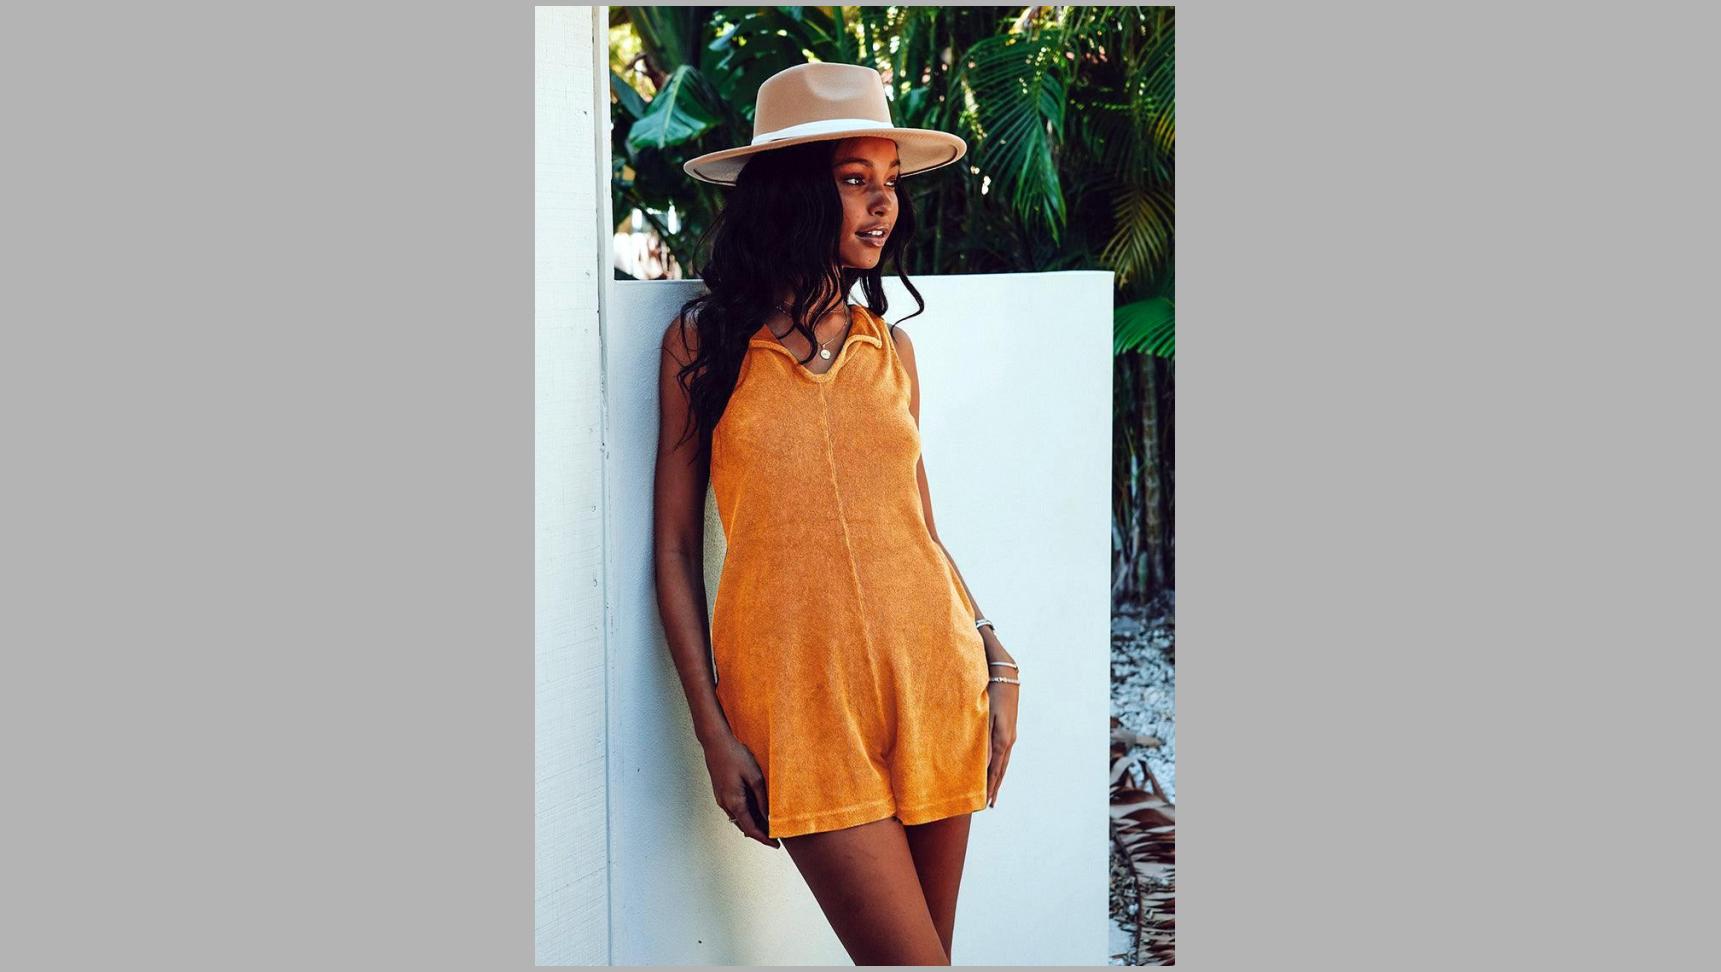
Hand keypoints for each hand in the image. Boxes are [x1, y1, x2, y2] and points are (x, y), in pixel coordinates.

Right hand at [701, 732, 779, 847]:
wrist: (715, 742)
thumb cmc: (735, 756)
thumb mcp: (755, 777)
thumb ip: (762, 799)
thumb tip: (769, 817)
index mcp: (734, 802)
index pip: (751, 829)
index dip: (764, 839)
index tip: (776, 845)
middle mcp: (725, 804)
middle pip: (744, 826)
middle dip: (760, 832)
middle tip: (777, 835)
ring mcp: (722, 798)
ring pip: (739, 818)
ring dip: (753, 822)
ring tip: (770, 823)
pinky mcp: (721, 792)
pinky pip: (735, 809)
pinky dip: (747, 813)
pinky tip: (757, 808)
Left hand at [984, 647, 1018, 808]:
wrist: (1005, 673)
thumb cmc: (991, 690)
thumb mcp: (986, 714)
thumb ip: (984, 739)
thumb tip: (982, 763)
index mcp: (1003, 740)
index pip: (995, 770)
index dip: (990, 787)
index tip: (984, 803)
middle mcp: (1008, 740)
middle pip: (1001, 770)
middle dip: (994, 787)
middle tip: (989, 805)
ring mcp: (1010, 735)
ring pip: (1003, 762)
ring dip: (997, 778)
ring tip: (992, 792)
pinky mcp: (1007, 728)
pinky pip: (1002, 753)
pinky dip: (998, 765)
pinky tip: (994, 767)